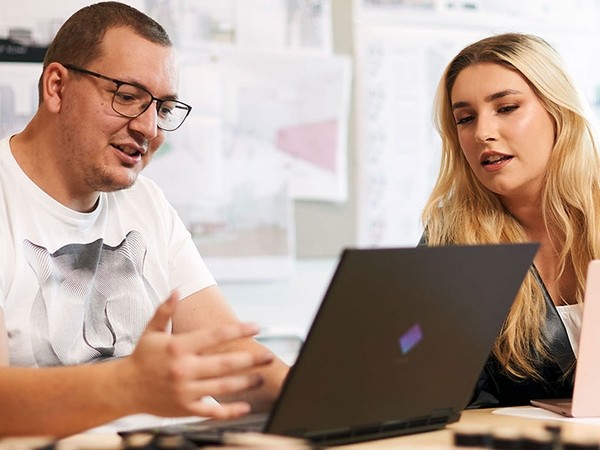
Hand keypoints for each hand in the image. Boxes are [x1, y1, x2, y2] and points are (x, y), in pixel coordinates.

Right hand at [120, 292, 273, 418]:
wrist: (124, 389)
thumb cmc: (142, 358)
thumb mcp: (151, 331)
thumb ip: (165, 310)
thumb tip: (176, 291)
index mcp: (178, 347)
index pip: (215, 335)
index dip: (238, 329)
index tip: (256, 327)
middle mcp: (183, 369)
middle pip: (224, 363)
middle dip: (249, 359)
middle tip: (268, 357)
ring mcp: (185, 390)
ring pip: (222, 387)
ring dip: (245, 382)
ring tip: (260, 377)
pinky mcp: (185, 408)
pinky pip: (211, 411)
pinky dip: (229, 410)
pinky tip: (245, 406)